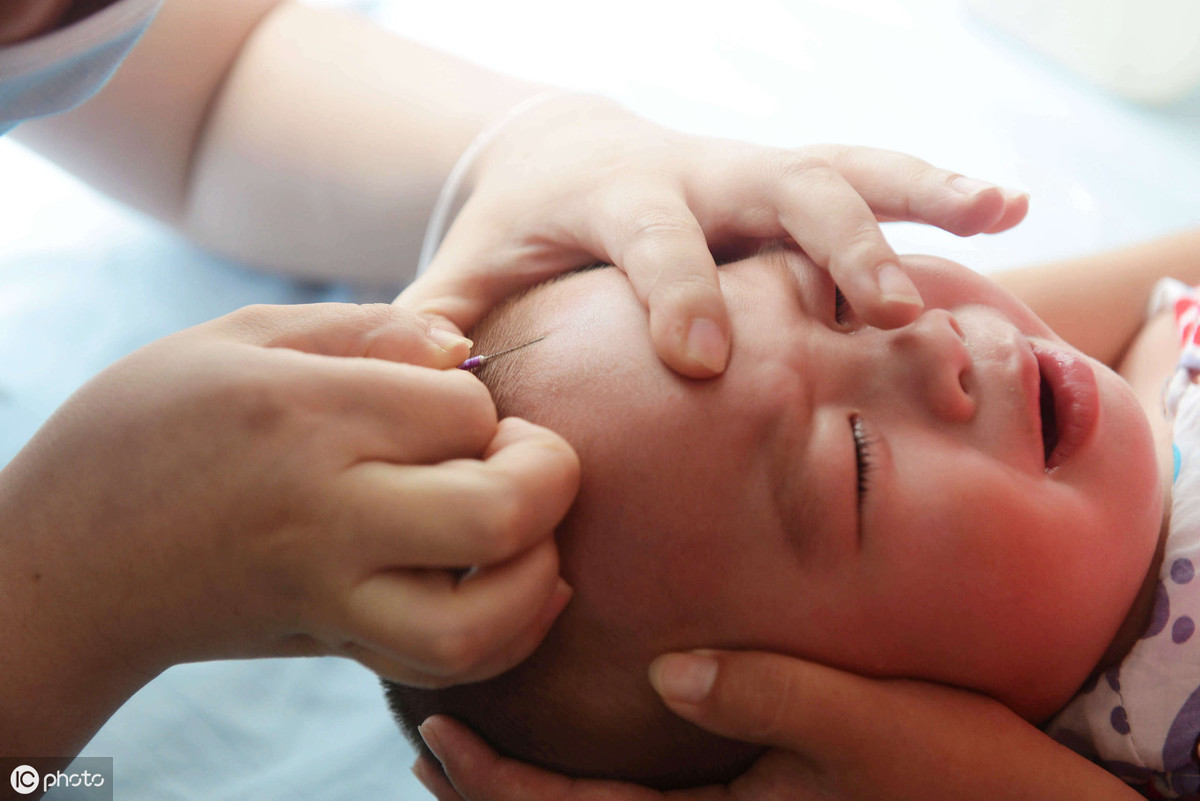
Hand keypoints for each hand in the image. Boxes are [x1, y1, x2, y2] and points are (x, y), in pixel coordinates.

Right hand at [0, 302, 579, 753]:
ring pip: (482, 624)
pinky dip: (513, 631)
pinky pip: (449, 664)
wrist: (67, 562)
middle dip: (549, 479)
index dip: (484, 401)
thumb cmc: (151, 426)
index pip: (464, 411)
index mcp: (305, 418)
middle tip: (525, 456)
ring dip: (542, 573)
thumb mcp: (240, 338)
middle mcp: (325, 514)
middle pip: (498, 516)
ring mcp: (330, 595)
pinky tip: (525, 581)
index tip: (450, 402)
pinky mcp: (337, 645)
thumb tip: (467, 350)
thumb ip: (366, 331)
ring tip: (530, 529)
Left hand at [397, 94, 1028, 377]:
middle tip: (886, 313)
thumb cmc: (516, 235)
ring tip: (995, 216)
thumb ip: (436, 325)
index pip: (650, 237)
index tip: (703, 359)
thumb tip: (427, 387)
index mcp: (609, 200)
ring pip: (840, 171)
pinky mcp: (785, 182)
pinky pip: (866, 175)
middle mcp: (695, 174)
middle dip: (832, 247)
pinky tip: (1004, 208)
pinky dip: (933, 191)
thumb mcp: (466, 271)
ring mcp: (749, 174)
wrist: (561, 159)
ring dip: (914, 201)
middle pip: (774, 188)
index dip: (676, 291)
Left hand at [412, 650, 1138, 800]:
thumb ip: (763, 694)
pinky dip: (595, 783)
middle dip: (495, 796)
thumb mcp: (868, 726)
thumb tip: (662, 668)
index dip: (497, 786)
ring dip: (534, 791)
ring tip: (477, 751)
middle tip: (429, 741)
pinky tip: (588, 744)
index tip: (433, 737)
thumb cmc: (962, 775)